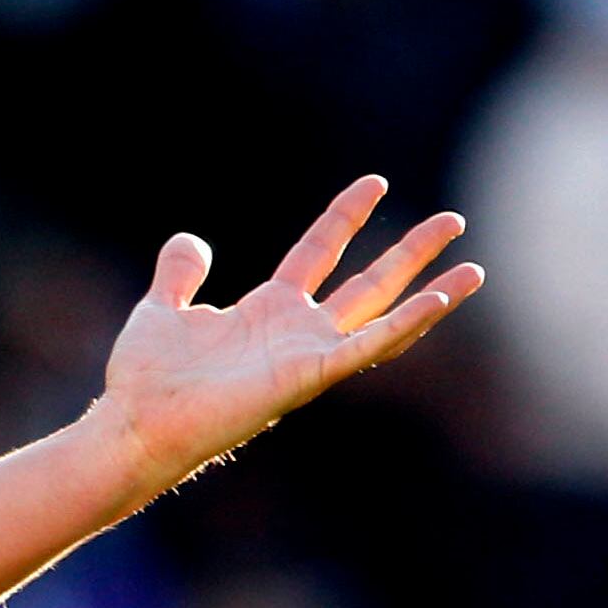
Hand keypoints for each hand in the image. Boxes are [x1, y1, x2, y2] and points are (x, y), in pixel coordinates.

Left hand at [91, 178, 479, 498]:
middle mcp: (295, 334)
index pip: (318, 252)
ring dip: (430, 296)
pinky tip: (438, 300)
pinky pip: (364, 348)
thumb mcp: (161, 309)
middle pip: (368, 284)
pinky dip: (404, 325)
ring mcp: (305, 357)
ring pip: (382, 318)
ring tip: (475, 270)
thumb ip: (179, 274)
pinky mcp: (305, 378)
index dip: (345, 217)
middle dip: (411, 253)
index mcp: (267, 312)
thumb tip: (191, 241)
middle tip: (454, 220)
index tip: (375, 183)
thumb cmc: (145, 380)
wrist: (133, 424)